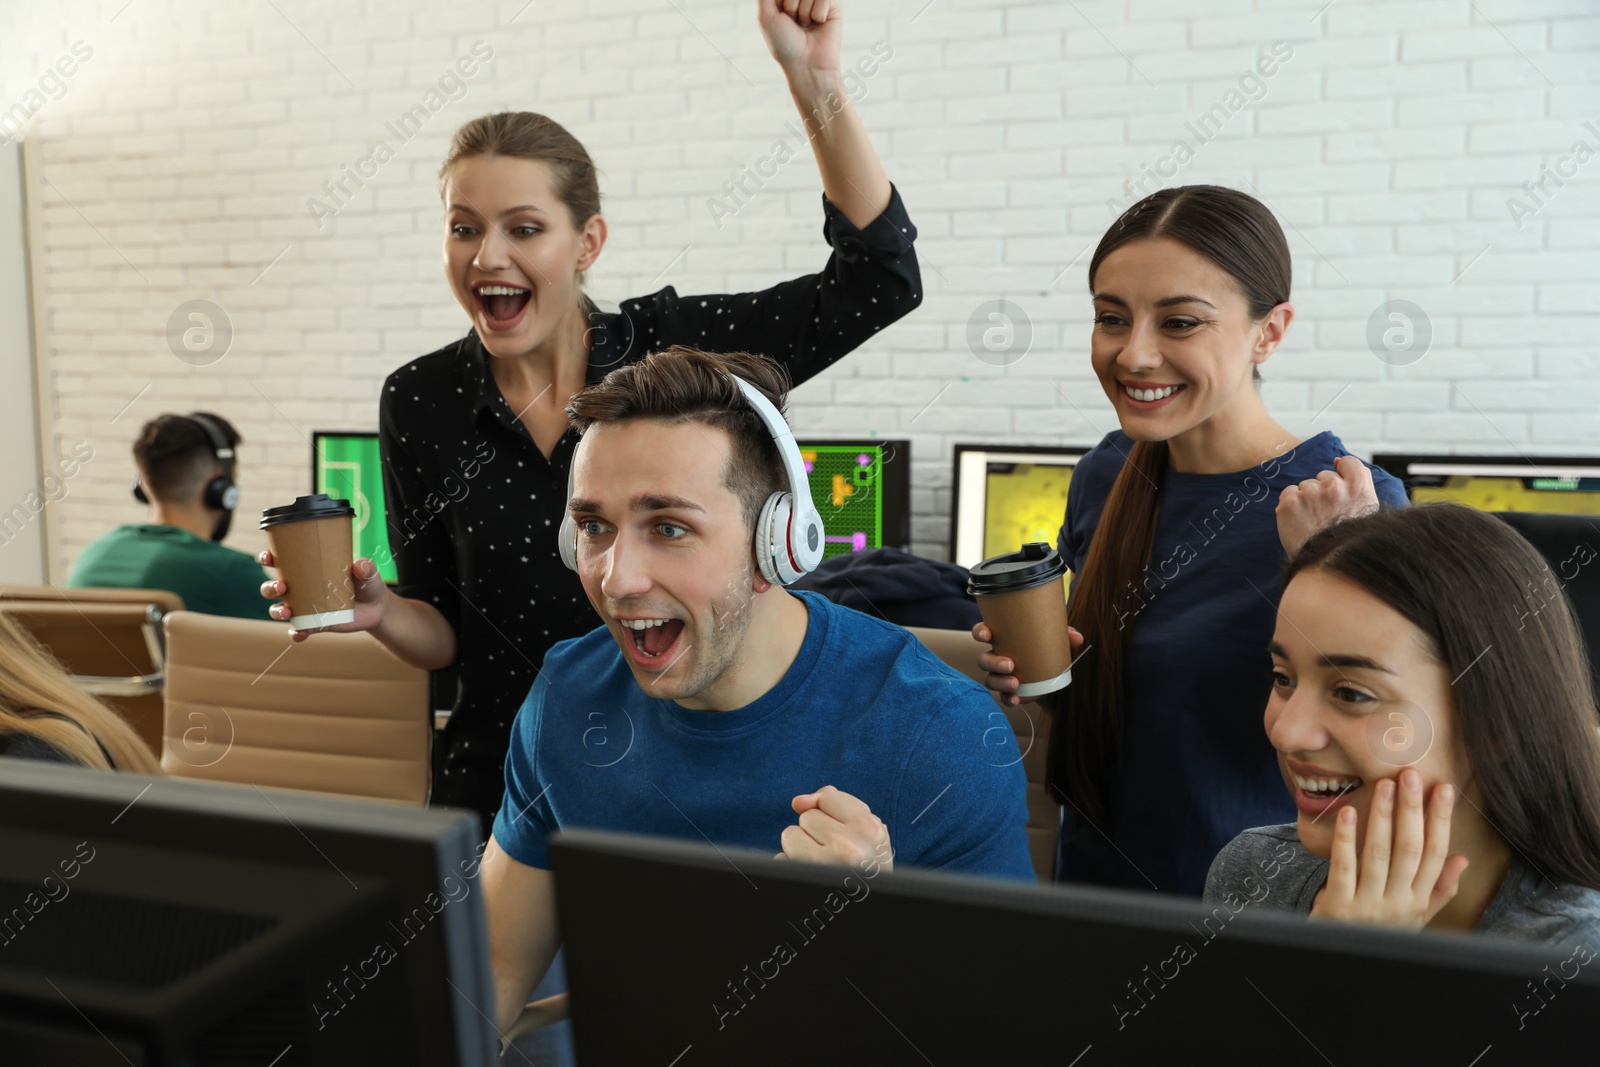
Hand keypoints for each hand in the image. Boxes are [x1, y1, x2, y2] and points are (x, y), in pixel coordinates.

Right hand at [259, 551, 387, 641]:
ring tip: (287, 611)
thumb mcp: (368, 573)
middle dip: (270, 587)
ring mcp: (304, 608)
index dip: (268, 558)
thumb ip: (365, 567)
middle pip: (272, 588)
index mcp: (307, 570)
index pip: (280, 561)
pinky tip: (301, 633)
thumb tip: (358, 565)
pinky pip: (298, 630)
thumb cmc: (366, 583)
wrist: (376, 608)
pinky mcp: (313, 624)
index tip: (268, 558)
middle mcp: (300, 588)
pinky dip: (296, 633)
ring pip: (278, 609)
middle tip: (282, 587)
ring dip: (277, 611)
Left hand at [758, 0, 842, 76]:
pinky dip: (818, 13)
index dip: (785, 1)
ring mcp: (816, 2)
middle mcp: (800, 0)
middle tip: (793, 21)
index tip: (784, 14)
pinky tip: (818, 25)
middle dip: (791, 4)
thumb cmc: (784, 45)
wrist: (807, 65)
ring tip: (805, 26)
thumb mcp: (766, 16)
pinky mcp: (832, 7)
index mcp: (783, 0)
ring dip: (803, 11)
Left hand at [776, 785, 890, 871]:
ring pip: (790, 834)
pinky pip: (781, 858)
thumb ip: (840, 807)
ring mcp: (823, 865)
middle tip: (837, 857)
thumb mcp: (869, 836)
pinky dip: (790, 867)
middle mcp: (849, 846)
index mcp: (871, 830)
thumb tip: (798, 801)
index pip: (829, 796)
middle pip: (808, 816)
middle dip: (816, 832)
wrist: (868, 921)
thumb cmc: (868, 873)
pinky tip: (810, 880)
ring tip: (823, 868)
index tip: (843, 834)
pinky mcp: (801, 880)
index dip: (830, 814)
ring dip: (801, 849)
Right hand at [973, 620, 1083, 706]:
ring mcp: (1000, 676)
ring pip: (990, 679)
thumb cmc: (1046, 646)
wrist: (1051, 670)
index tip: (987, 635)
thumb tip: (1077, 638)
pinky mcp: (1009, 691)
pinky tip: (1016, 699)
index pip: (983, 632)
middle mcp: (996, 657)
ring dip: (1000, 682)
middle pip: (984, 660)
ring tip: (1016, 683)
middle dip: (993, 663)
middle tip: (1010, 665)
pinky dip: (1008, 699)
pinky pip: (1003, 697)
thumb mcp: (1055, 638)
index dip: (980, 632)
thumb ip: (1065, 634)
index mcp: (1002, 639)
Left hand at [1276, 454, 1379, 557]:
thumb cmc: (1346, 542)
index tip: (1339, 487)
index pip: (1349, 463)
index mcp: (1359, 488)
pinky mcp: (1290, 501)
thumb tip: (1338, 461)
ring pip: (1306, 485)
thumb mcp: (1367, 513)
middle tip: (1326, 516)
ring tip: (1313, 522)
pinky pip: (1289, 493)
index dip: (1343, 473)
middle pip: (1325, 476)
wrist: (1325, 567)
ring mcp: (1311, 492)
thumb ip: (1358, 485)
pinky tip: (1300, 522)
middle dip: (1324, 491)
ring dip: (1307, 499)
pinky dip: (1291, 505)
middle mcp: (1335, 487)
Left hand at [1309, 769, 1469, 928]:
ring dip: (1383, 816)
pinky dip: (1346, 839)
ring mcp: (1369, 906)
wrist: (1339, 959)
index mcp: (1418, 902)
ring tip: (1384, 784)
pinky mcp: (1339, 907)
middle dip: (1412, 810)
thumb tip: (1462, 859)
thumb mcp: (1413, 916)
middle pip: (1410, 850)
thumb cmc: (1377, 931)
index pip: (1435, 855)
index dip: (1439, 820)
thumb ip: (1437, 890)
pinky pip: (1344, 867)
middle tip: (1410, 775)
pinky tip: (1349, 813)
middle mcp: (1398, 904)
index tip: (1443, 788)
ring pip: (1379, 854)